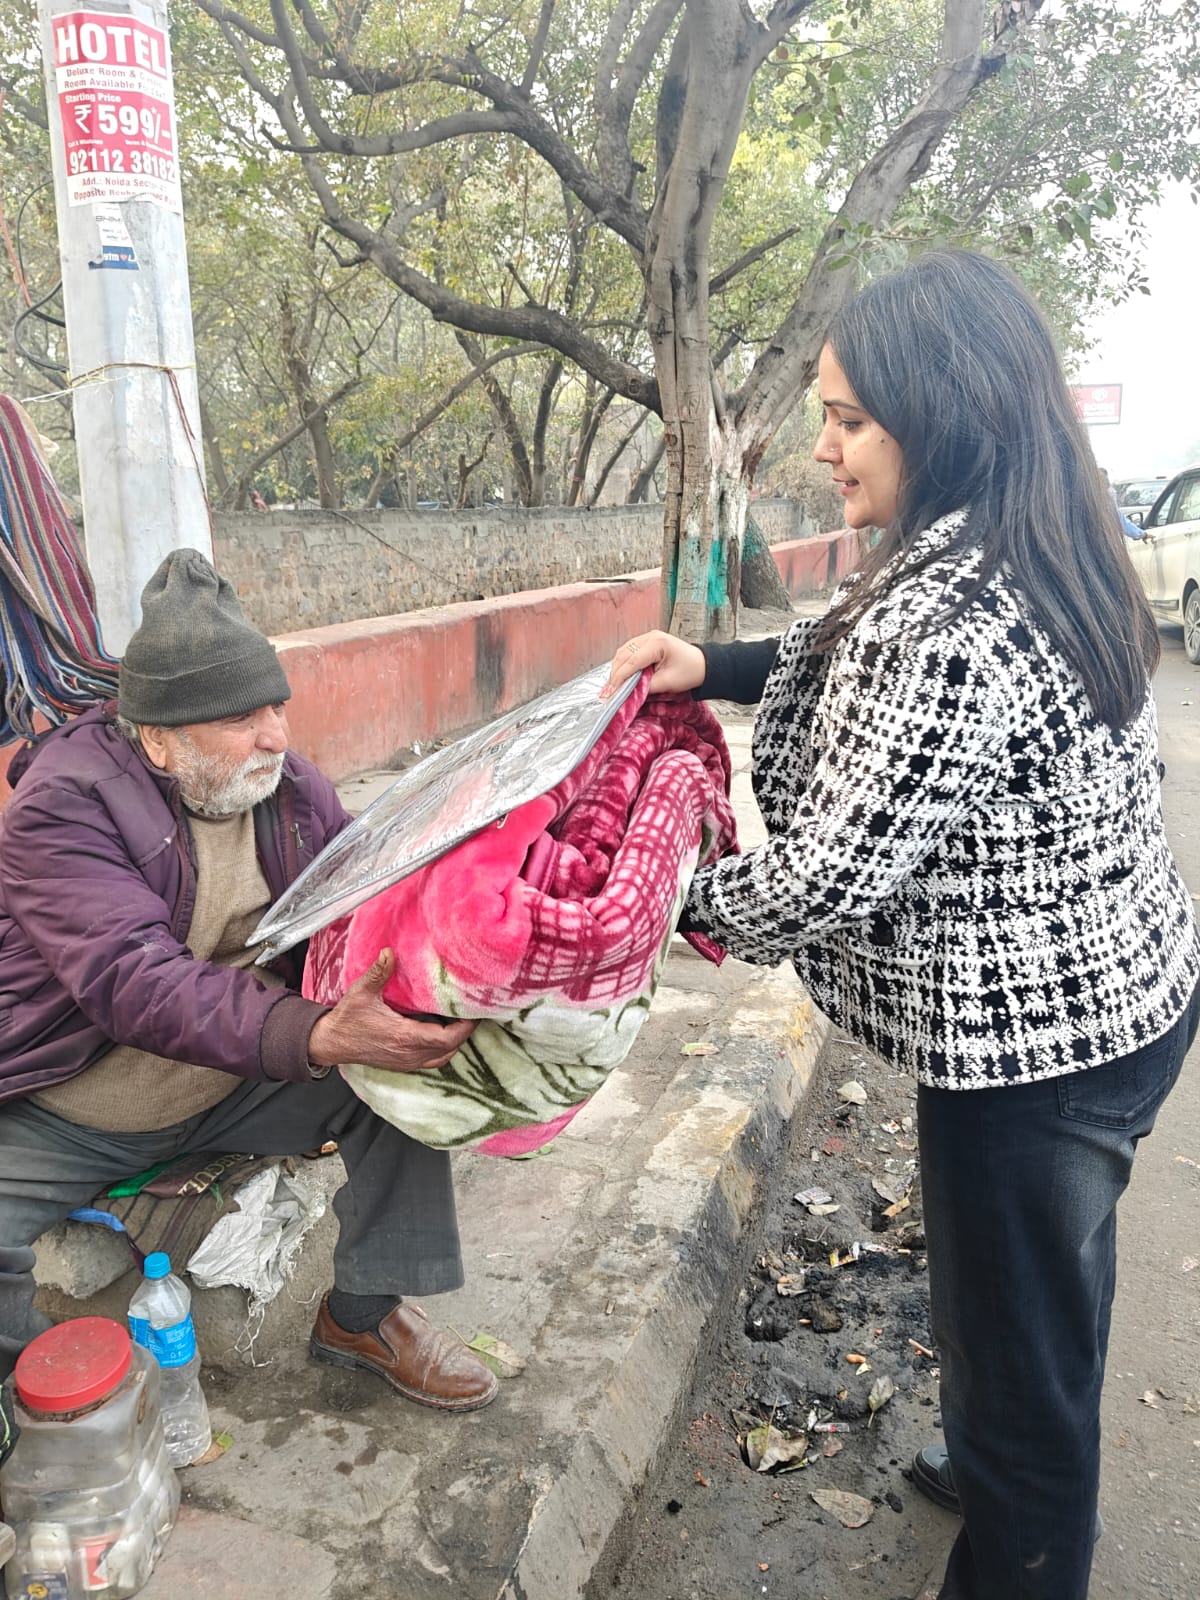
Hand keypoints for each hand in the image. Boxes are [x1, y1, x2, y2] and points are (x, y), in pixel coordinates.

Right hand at [308, 948, 474, 1073]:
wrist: (331, 1042)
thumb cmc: (347, 1018)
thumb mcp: (362, 992)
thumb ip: (378, 972)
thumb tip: (389, 951)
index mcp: (405, 1037)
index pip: (448, 1037)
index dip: (466, 1026)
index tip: (474, 1009)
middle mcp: (409, 1054)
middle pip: (451, 1047)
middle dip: (465, 1030)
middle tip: (473, 1009)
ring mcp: (407, 1062)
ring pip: (444, 1057)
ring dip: (455, 1041)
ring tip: (461, 1020)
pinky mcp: (403, 1065)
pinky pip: (433, 1061)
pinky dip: (444, 1049)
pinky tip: (444, 1033)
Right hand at [600, 629, 706, 699]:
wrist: (704, 665)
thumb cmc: (690, 672)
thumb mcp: (667, 683)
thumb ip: (646, 687)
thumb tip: (627, 692)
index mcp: (657, 643)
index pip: (631, 662)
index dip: (619, 678)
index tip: (610, 692)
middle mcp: (650, 636)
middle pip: (624, 655)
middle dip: (615, 674)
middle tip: (608, 691)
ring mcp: (648, 637)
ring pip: (624, 652)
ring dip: (617, 668)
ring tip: (612, 685)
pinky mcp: (648, 642)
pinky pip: (629, 652)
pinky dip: (623, 664)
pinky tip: (621, 676)